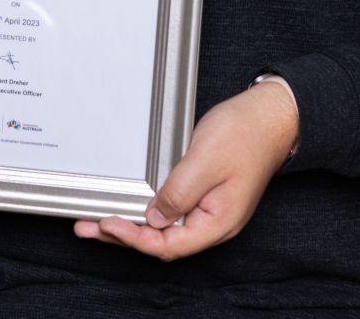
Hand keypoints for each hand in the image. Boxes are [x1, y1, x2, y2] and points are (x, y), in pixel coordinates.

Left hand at [73, 81, 297, 259]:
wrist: (270, 114)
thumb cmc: (245, 133)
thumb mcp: (205, 160)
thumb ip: (178, 192)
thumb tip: (153, 218)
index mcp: (218, 222)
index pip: (169, 245)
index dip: (134, 238)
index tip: (107, 224)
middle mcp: (214, 222)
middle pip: (162, 242)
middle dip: (123, 236)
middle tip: (88, 227)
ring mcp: (210, 209)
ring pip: (164, 227)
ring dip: (131, 223)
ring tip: (98, 220)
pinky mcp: (205, 194)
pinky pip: (171, 210)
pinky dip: (147, 209)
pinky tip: (131, 205)